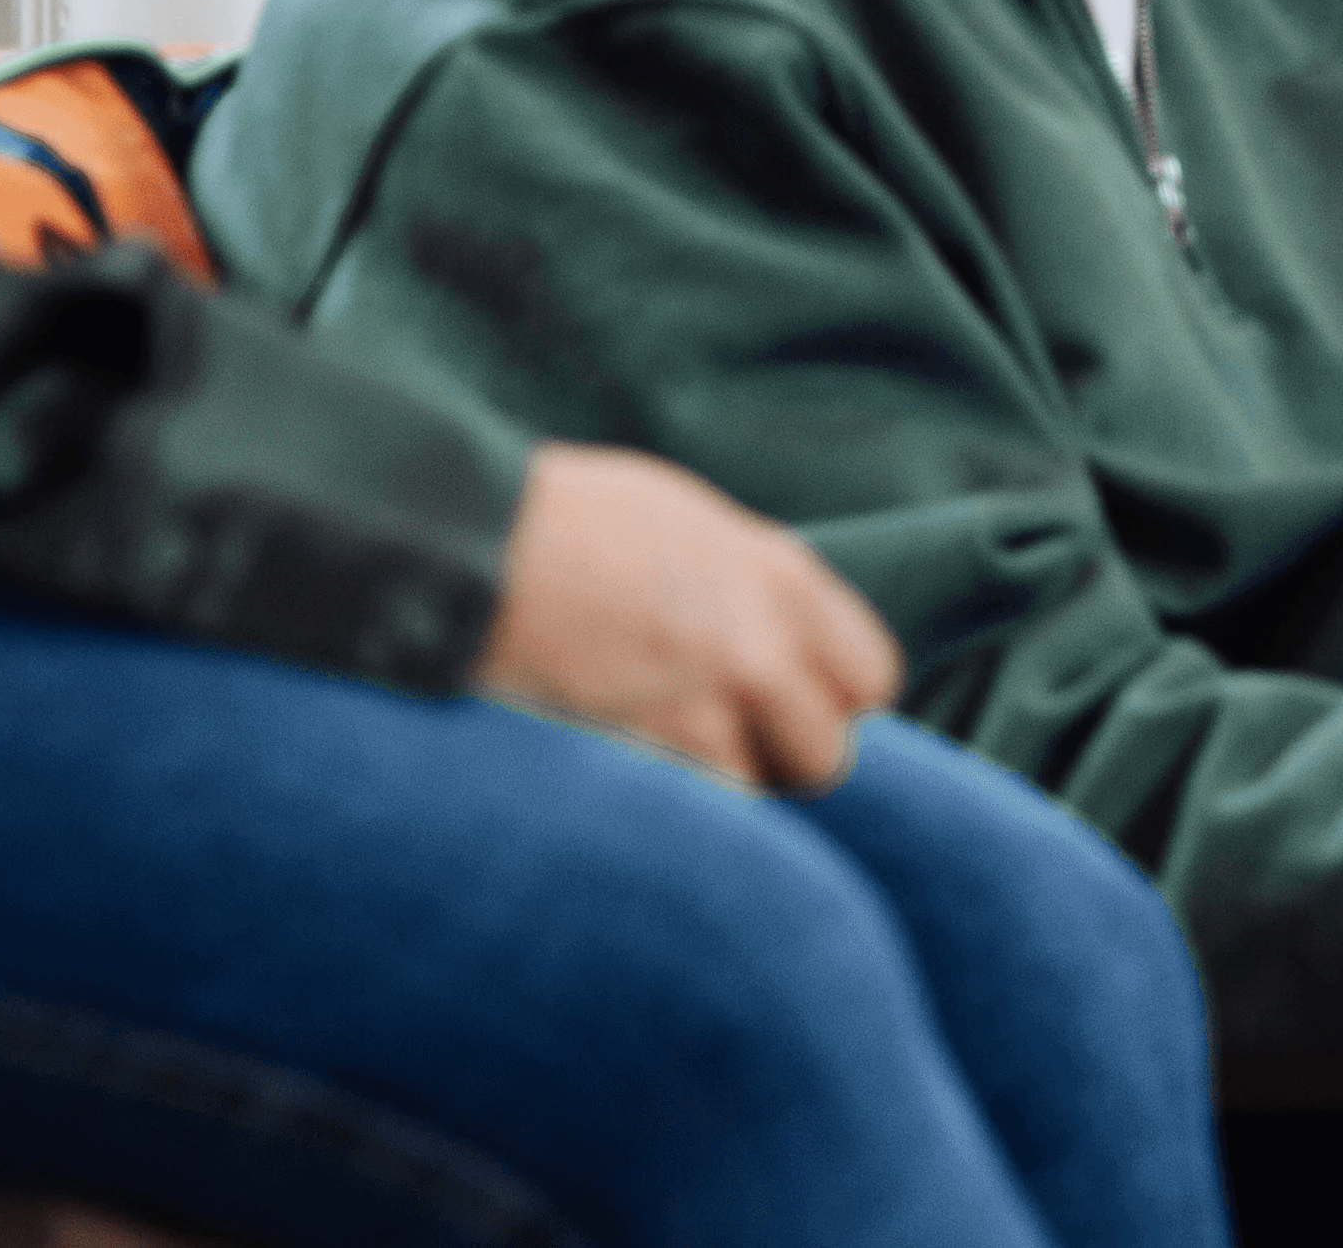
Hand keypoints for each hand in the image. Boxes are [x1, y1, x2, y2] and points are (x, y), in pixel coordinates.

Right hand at [474, 442, 902, 792]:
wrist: (471, 546)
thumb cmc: (569, 522)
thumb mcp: (691, 525)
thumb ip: (753, 587)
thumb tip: (784, 638)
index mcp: (783, 580)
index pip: (871, 680)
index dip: (831, 701)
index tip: (791, 706)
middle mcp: (761, 651)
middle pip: (827, 755)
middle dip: (782, 758)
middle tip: (726, 742)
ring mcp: (701, 715)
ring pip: (754, 796)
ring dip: (716, 789)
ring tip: (662, 758)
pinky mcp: (641, 766)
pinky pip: (688, 820)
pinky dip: (667, 815)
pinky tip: (628, 783)